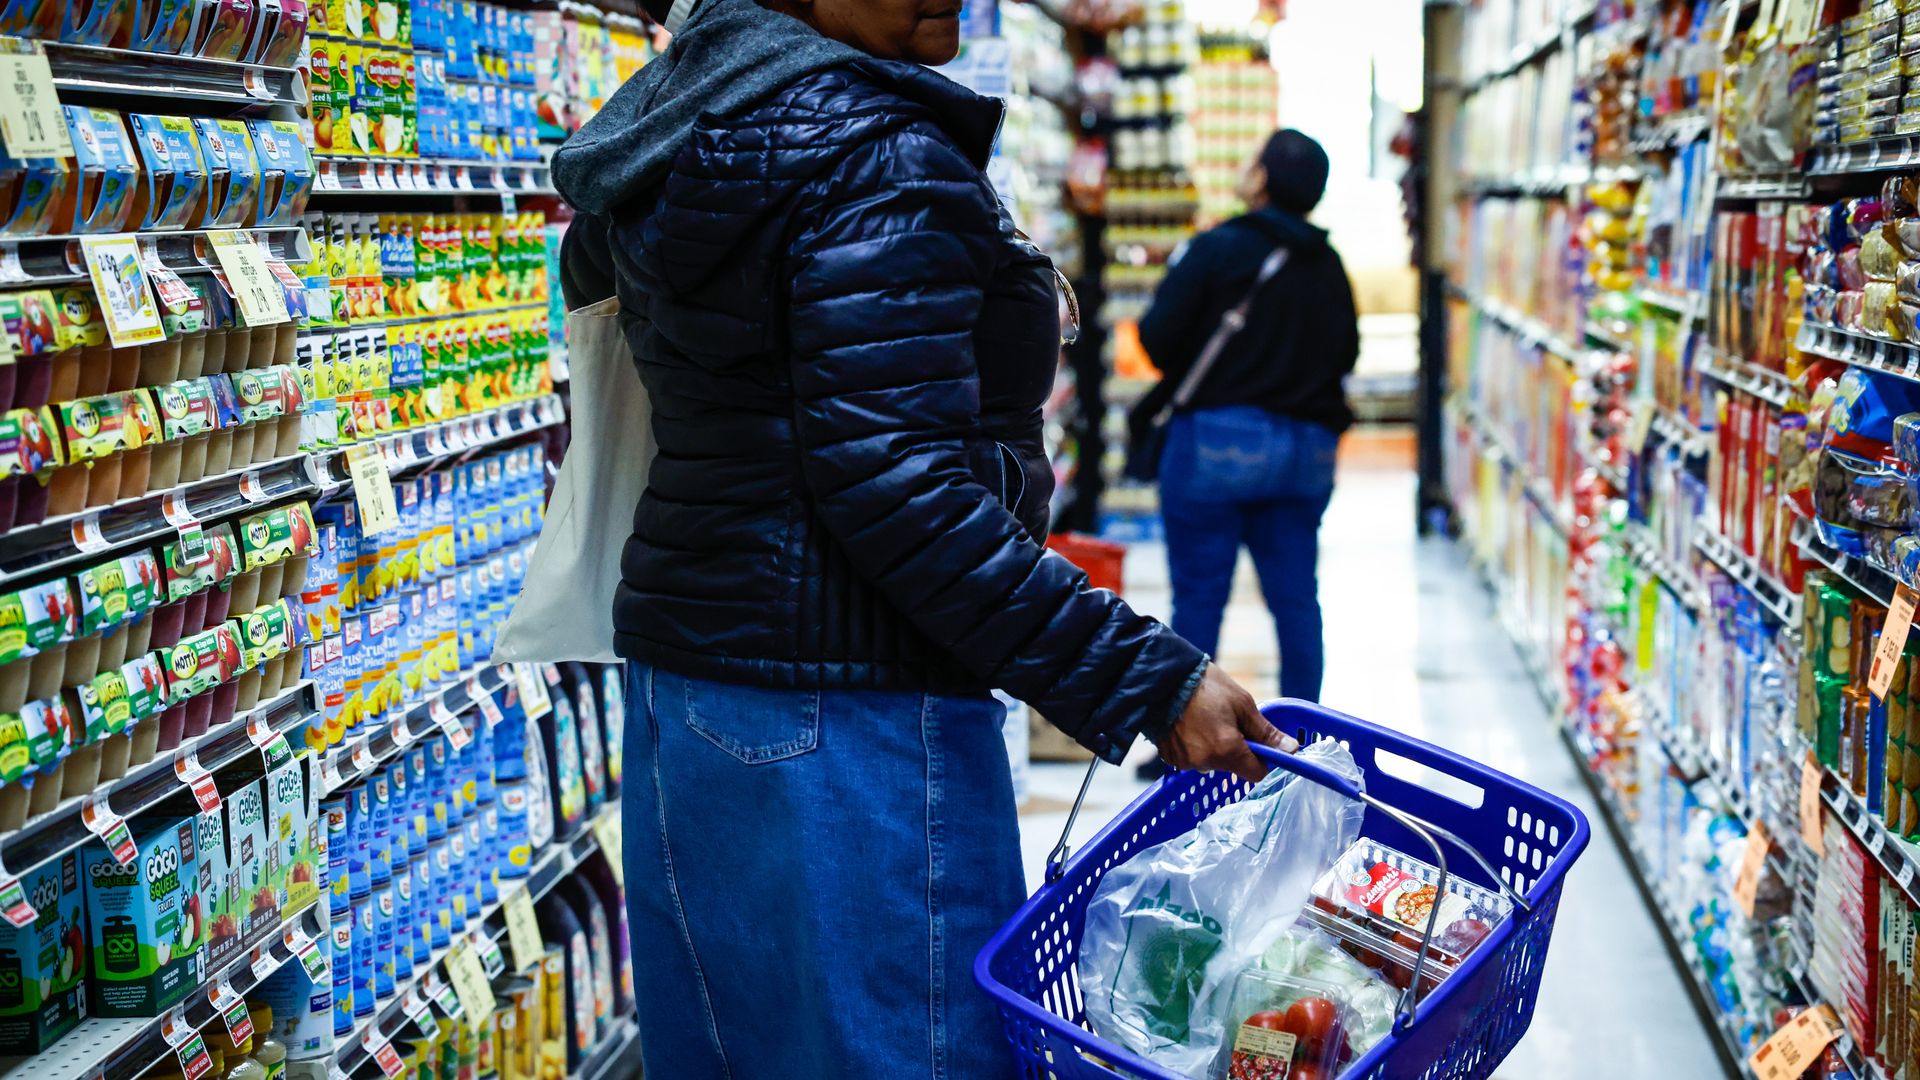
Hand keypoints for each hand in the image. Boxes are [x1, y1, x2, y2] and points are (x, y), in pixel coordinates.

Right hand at [1156, 664, 1297, 781]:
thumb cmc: (1206, 686)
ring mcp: (1186, 763)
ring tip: (1205, 721)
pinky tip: (1190, 726)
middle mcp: (1206, 763)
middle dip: (1236, 750)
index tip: (1260, 744)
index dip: (1263, 761)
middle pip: (1233, 767)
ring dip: (1214, 748)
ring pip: (1212, 762)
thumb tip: (1292, 749)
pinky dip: (1195, 747)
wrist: (1163, 678)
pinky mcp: (1171, 758)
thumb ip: (1266, 732)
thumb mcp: (1242, 704)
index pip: (1256, 774)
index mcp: (1227, 750)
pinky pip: (1193, 758)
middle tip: (1228, 722)